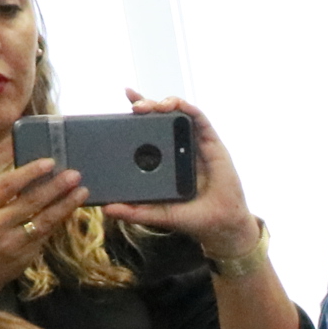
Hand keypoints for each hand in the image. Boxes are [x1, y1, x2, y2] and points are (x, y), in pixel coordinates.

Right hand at [0, 157, 86, 309]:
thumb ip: (3, 197)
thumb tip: (34, 175)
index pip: (7, 186)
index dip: (29, 172)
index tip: (49, 162)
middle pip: (30, 202)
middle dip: (55, 187)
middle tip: (74, 174)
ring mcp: (12, 244)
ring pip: (44, 221)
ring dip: (65, 205)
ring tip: (81, 192)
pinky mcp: (25, 257)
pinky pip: (45, 235)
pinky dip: (59, 220)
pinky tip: (70, 209)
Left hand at [100, 90, 255, 256]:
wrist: (220, 225)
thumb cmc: (192, 217)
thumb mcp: (157, 214)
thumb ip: (133, 212)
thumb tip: (106, 209)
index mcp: (164, 158)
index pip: (146, 131)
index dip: (134, 115)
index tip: (117, 108)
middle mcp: (179, 146)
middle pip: (161, 116)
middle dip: (146, 104)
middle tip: (134, 107)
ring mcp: (195, 142)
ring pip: (178, 112)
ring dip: (164, 103)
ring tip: (150, 107)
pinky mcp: (211, 141)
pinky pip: (199, 117)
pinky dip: (186, 107)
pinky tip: (175, 107)